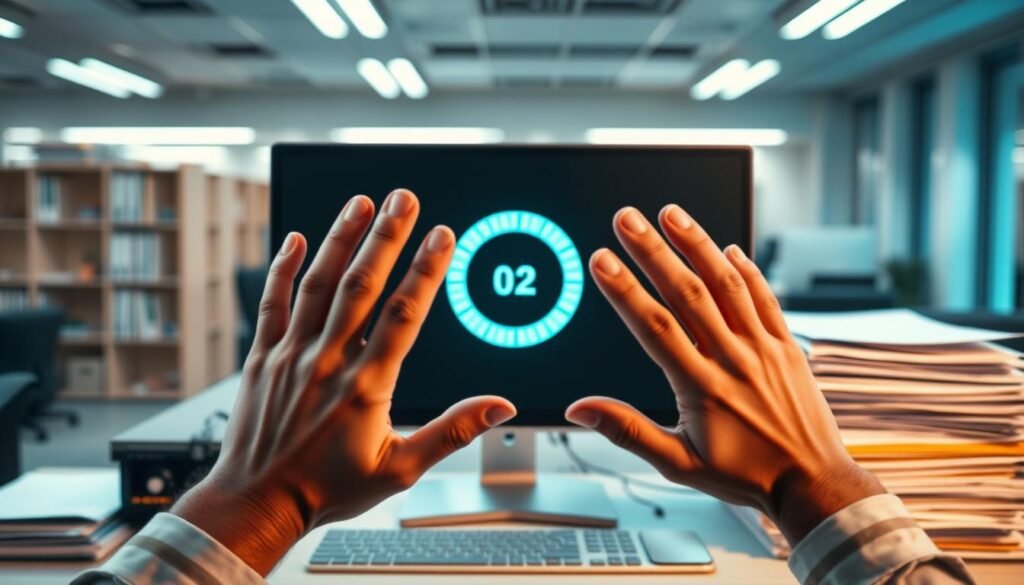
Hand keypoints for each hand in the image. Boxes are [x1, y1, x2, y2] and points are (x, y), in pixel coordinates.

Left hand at [173, 190, 515, 573]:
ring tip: (361, 202)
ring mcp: (290, 356)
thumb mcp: (401, 470)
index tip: (443, 236)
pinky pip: (272, 303)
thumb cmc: (327, 490)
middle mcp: (327, 362)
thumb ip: (451, 432)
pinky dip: (284, 268)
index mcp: (367, 387)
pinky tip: (298, 238)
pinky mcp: (261, 358)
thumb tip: (498, 407)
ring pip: (318, 284)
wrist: (257, 504)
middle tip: (404, 199)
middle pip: (361, 285)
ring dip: (341, 239)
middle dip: (387, 236)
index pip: (403, 315)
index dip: (426, 270)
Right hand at [565, 205, 882, 544]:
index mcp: (700, 388)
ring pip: (727, 285)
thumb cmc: (745, 476)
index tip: (602, 259)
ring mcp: (763, 349)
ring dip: (697, 245)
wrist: (813, 483)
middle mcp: (732, 360)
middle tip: (627, 218)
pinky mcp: (787, 346)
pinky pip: (765, 299)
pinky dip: (747, 271)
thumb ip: (627, 431)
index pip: (655, 328)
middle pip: (687, 294)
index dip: (625, 290)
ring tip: (671, 213)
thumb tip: (580, 409)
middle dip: (653, 251)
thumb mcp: (677, 463)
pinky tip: (728, 248)